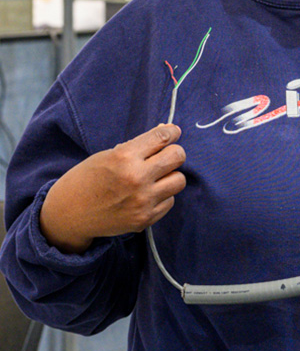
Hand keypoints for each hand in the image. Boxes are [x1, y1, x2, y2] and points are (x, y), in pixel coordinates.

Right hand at [39, 124, 186, 254]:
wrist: (68, 214)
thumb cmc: (88, 179)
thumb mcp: (108, 155)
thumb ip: (139, 145)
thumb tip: (169, 131)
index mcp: (124, 157)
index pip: (162, 137)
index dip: (171, 132)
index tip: (173, 132)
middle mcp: (136, 178)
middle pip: (178, 156)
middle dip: (173, 153)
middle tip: (164, 156)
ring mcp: (142, 200)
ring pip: (179, 180)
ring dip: (170, 176)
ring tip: (154, 178)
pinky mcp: (145, 219)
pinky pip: (170, 201)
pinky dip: (162, 196)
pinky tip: (146, 195)